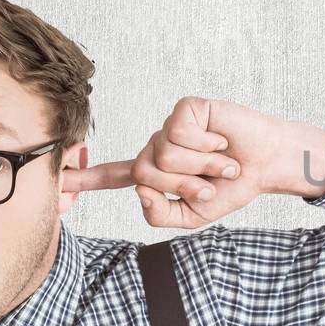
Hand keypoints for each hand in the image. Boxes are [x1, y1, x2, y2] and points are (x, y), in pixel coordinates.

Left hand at [61, 97, 274, 227]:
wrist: (266, 165)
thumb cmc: (233, 187)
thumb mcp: (193, 215)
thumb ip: (160, 214)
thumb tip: (140, 190)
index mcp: (156, 174)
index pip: (113, 176)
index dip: (85, 179)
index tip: (58, 179)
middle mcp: (157, 148)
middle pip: (143, 173)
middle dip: (183, 186)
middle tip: (212, 183)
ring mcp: (169, 128)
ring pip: (163, 156)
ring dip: (200, 167)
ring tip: (221, 162)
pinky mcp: (185, 110)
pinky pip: (179, 134)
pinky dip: (206, 146)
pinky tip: (220, 141)